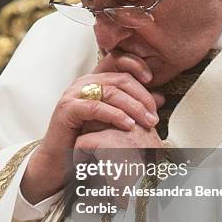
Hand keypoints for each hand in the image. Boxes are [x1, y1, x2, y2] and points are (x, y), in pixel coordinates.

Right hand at [21, 71, 161, 204]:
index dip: (137, 66)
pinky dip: (115, 115)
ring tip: (147, 121)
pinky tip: (128, 125)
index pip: (118, 62)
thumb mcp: (116, 120)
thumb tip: (160, 97)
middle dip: (142, 96)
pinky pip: (96, 107)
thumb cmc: (88, 139)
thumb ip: (135, 106)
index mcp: (96, 80)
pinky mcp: (67, 109)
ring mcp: (74, 94)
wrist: (61, 160)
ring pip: (110, 91)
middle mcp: (84, 82)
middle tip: (154, 114)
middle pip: (120, 79)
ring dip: (133, 107)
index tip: (153, 80)